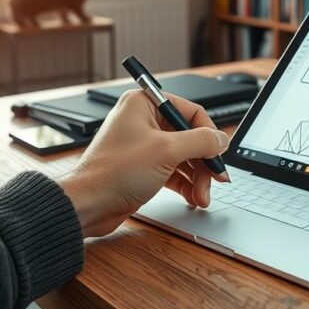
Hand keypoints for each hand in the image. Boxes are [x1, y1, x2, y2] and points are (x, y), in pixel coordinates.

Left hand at [58, 90, 230, 236]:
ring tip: (201, 197)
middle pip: (189, 136)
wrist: (87, 205)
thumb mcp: (167, 151)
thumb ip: (201, 142)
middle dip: (203, 162)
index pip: (190, 112)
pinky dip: (185, 184)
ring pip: (183, 156)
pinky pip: (172, 171)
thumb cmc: (114, 172)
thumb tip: (221, 139)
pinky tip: (192, 197)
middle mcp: (143, 121)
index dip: (209, 135)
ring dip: (196, 177)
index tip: (219, 155)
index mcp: (144, 104)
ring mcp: (143, 145)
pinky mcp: (142, 167)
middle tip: (214, 181)